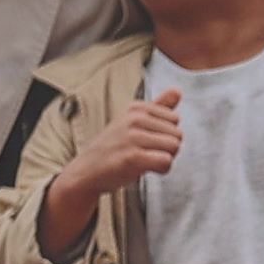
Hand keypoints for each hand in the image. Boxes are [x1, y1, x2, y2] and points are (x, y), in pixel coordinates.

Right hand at [45, 89, 184, 249]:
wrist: (86, 172)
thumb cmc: (113, 148)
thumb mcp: (132, 122)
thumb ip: (158, 107)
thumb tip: (177, 91)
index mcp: (136, 108)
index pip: (175, 119)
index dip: (164, 134)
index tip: (145, 140)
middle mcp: (134, 119)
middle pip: (178, 135)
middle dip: (166, 148)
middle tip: (144, 152)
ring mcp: (132, 137)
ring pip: (174, 147)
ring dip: (164, 159)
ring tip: (143, 160)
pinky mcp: (132, 157)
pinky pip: (166, 161)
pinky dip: (161, 169)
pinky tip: (144, 168)